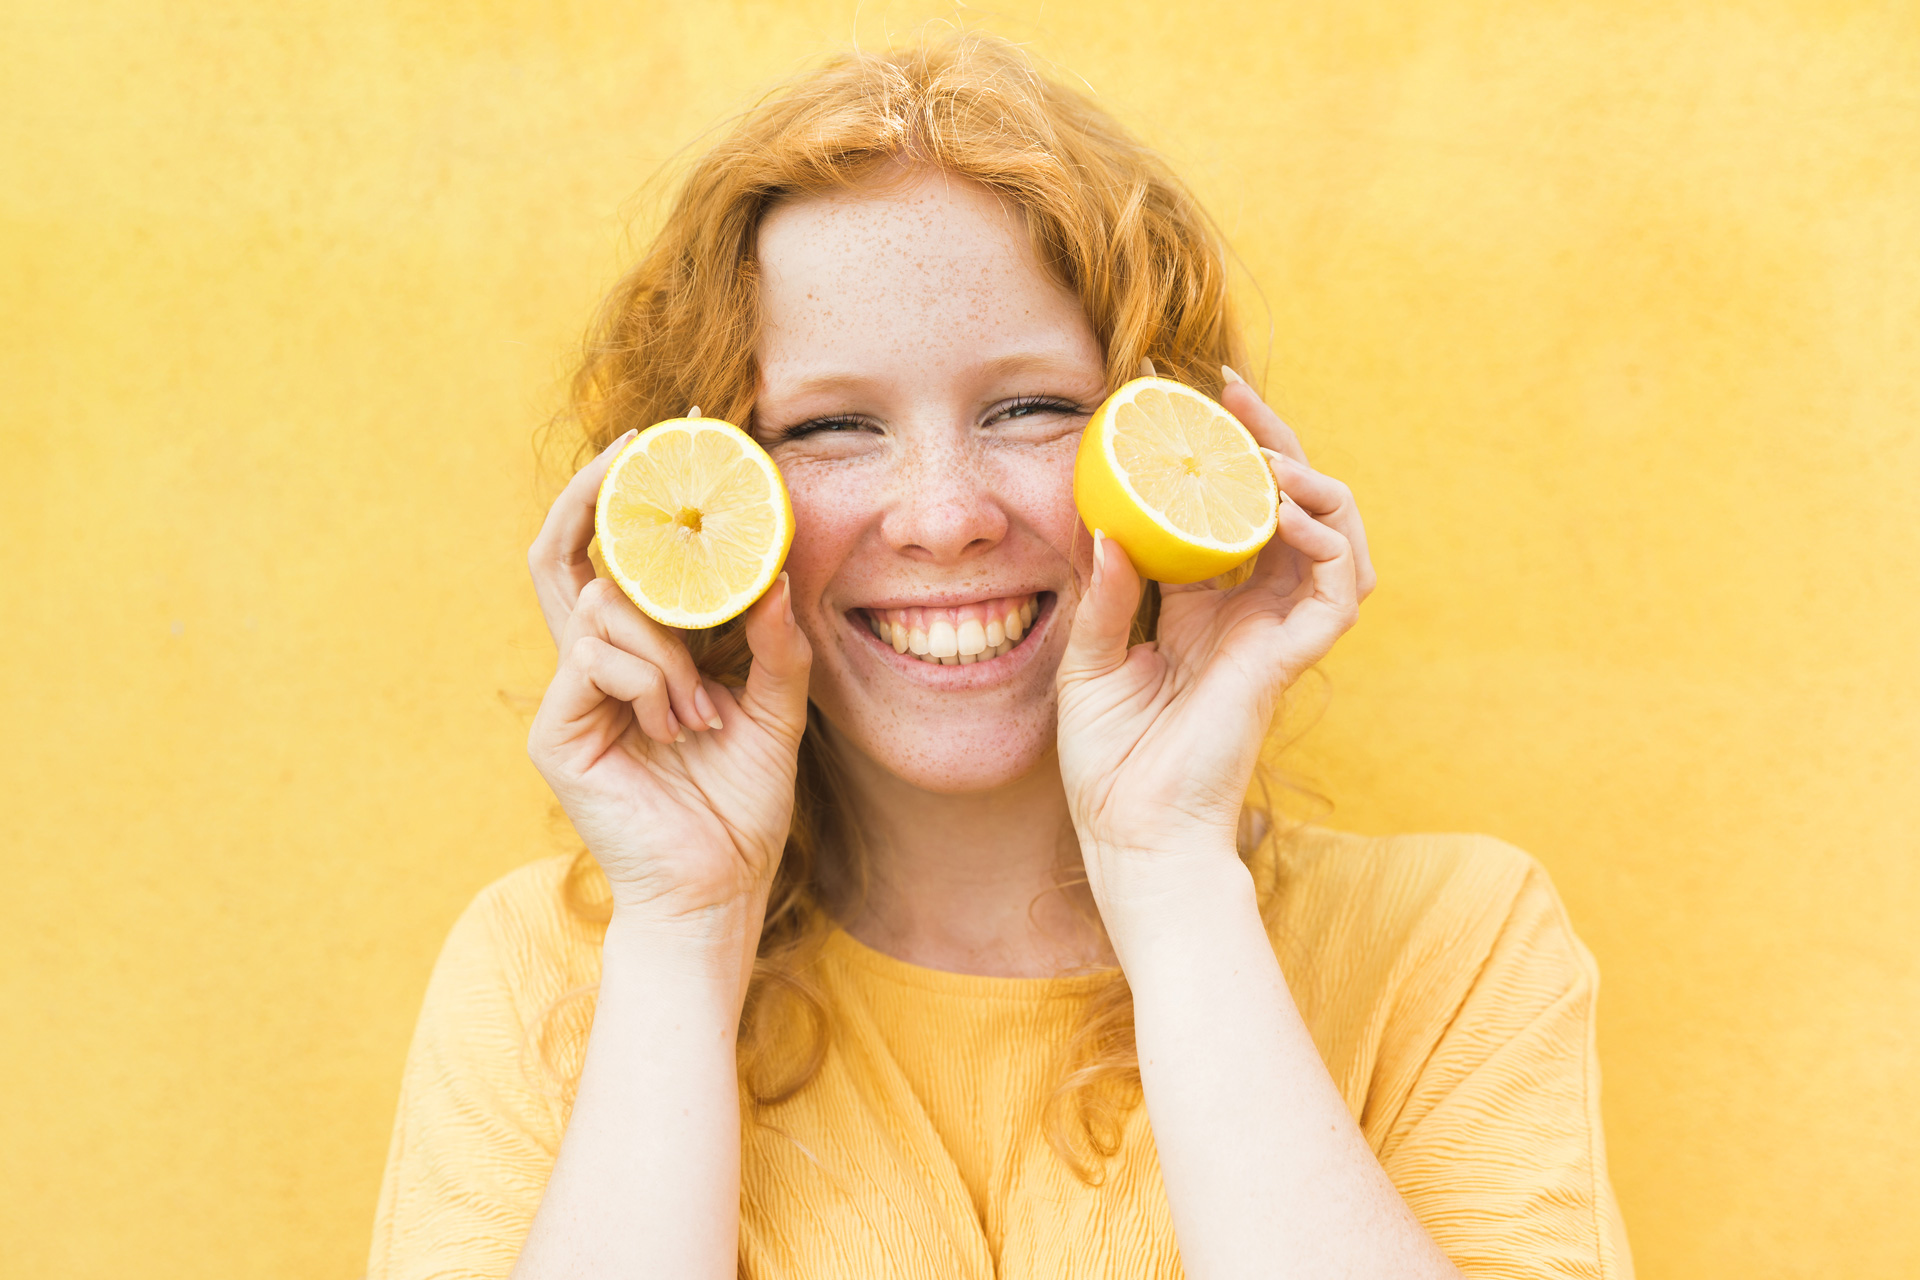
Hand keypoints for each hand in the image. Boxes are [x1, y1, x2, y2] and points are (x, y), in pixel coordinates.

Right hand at [525, 435, 812, 936]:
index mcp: (643, 652)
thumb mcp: (778, 712)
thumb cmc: (742, 807)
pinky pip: (594, 660)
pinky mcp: (557, 732)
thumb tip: (779, 574)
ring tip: (703, 711)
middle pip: (566, 554)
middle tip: (639, 449)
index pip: (618, 558)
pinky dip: (649, 680)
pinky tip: (678, 725)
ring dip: (665, 646)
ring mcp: (572, 696)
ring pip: (600, 606)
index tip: (667, 440)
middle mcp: (596, 663)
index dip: (627, 496)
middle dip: (597, 492)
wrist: (717, 891)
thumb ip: (777, 645)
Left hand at [1055, 375, 1375, 930]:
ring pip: (1337, 536)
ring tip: (1263, 456)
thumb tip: (1111, 525)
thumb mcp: (1089, 661)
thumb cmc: (1108, 763)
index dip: (1224, 456)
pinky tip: (1282, 514)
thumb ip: (1107, 593)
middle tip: (1232, 393)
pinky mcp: (1289, 661)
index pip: (1230, 513)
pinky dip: (1324, 541)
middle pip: (1289, 505)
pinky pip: (1338, 590)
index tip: (1192, 399)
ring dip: (1311, 484)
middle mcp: (1250, 613)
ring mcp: (1276, 635)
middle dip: (1272, 441)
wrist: (1130, 836)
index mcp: (1203, 608)